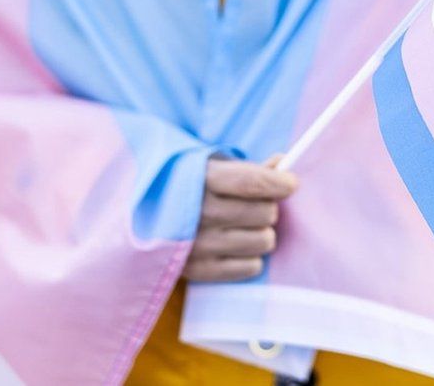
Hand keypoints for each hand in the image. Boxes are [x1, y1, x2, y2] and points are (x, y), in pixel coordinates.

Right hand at [183, 155, 297, 281]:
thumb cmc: (189, 187)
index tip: (290, 184)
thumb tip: (283, 163)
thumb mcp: (212, 168)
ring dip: (261, 233)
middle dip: (268, 207)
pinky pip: (252, 266)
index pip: (252, 181)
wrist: (143, 217)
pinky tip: (234, 246)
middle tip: (254, 207)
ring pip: (264, 240)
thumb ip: (249, 169)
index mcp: (199, 179)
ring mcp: (197, 244)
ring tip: (243, 227)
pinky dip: (250, 257)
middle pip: (265, 212)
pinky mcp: (198, 271)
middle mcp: (197, 212)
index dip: (280, 182)